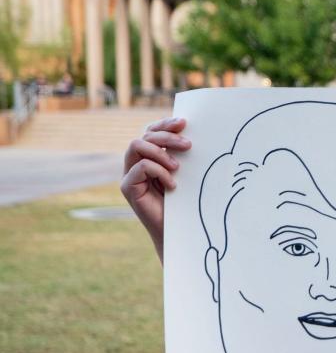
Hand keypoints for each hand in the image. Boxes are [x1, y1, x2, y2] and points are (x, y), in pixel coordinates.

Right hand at [120, 116, 189, 260]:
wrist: (177, 230)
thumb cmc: (184, 202)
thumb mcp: (185, 173)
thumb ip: (181, 155)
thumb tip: (191, 134)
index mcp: (149, 157)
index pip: (152, 131)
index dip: (165, 124)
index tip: (184, 123)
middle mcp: (136, 163)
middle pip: (145, 135)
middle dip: (167, 137)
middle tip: (188, 145)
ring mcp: (130, 175)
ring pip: (137, 146)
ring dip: (160, 152)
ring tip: (178, 168)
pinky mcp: (128, 187)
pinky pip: (140, 167)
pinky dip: (159, 172)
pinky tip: (172, 185)